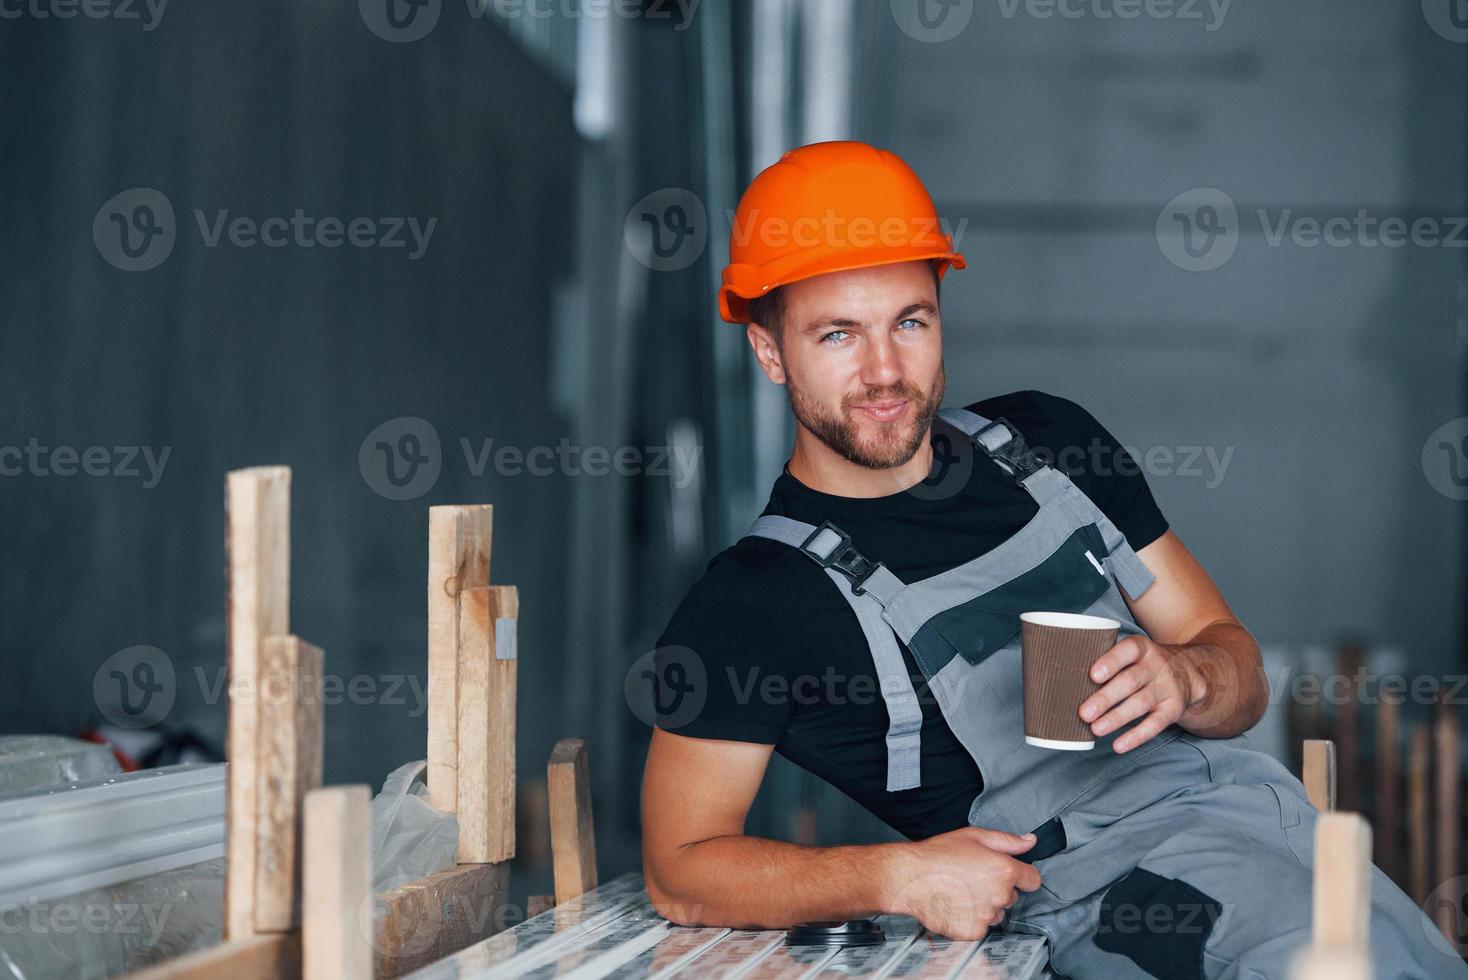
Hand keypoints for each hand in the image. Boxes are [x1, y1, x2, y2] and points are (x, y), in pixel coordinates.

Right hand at [884, 826, 1043, 940]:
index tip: (1008, 874)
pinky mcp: (973, 931)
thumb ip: (1006, 841)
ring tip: (961, 891)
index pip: (1033, 880)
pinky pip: (981, 927)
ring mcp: (987, 916)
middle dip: (998, 889)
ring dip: (985, 905)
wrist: (909, 877)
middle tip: (973, 878)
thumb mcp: (973, 836)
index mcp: (1004, 869)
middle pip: (1012, 896)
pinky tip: (956, 904)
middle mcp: (999, 895)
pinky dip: (971, 919)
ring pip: (996, 913)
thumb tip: (1029, 841)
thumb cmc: (937, 855)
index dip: (1022, 875)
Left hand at [1080, 635, 1200, 752]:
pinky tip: (1118, 745)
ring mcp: (1166, 688)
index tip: (1093, 675)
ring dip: (1117, 718)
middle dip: (1106, 698)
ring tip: (1095, 729)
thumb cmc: (1142, 664)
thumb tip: (1064, 680)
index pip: (1127, 651)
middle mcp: (1156, 666)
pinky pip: (1155, 725)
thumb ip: (1106, 662)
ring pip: (1140, 703)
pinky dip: (1136, 736)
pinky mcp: (1173, 709)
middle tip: (1084, 713)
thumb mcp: (1131, 654)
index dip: (1110, 662)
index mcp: (1141, 648)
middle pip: (1130, 681)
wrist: (1188, 673)